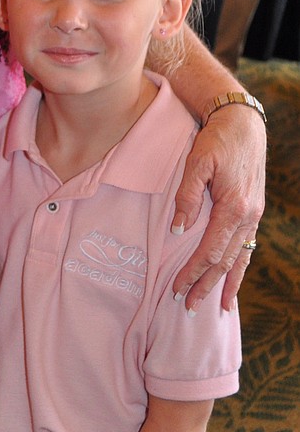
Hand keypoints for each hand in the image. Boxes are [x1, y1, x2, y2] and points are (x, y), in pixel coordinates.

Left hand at [171, 104, 265, 310]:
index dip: (193, 272)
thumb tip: (177, 228)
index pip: (210, 251)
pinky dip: (241, 265)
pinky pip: (248, 246)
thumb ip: (186, 195)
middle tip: (189, 307)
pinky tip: (235, 278)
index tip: (177, 289)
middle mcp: (248, 216)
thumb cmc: (217, 139)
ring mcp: (254, 215)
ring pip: (241, 257)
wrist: (243, 123)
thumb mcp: (197, 161)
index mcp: (233, 207)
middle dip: (207, 285)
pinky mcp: (254, 210)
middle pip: (226, 261)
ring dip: (229, 282)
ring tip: (220, 307)